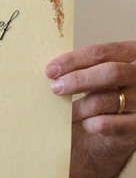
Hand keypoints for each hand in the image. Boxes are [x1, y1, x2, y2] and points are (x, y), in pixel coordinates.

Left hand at [46, 42, 135, 177]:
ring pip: (106, 100)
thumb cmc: (112, 89)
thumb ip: (86, 67)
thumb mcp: (104, 71)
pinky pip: (108, 124)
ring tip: (66, 111)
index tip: (50, 69)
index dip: (73, 60)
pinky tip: (85, 123)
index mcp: (132, 54)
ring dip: (79, 106)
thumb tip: (52, 70)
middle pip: (110, 73)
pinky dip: (90, 124)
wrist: (129, 120)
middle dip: (78, 80)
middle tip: (55, 88)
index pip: (100, 53)